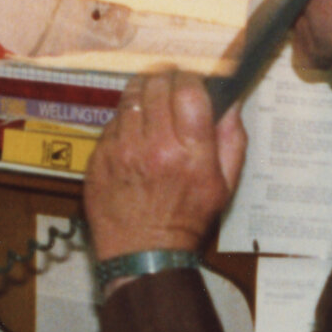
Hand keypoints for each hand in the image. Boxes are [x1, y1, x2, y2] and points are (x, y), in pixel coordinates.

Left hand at [85, 68, 246, 261]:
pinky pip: (111, 122)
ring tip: (150, 107)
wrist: (144, 253)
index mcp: (191, 152)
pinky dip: (123, 122)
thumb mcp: (225, 184)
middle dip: (166, 80)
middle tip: (170, 88)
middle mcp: (155, 146)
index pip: (188, 89)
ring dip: (142, 95)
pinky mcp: (99, 157)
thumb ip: (232, 139)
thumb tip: (231, 104)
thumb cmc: (185, 220)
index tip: (190, 82)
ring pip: (130, 97)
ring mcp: (122, 150)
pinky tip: (133, 137)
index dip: (190, 78)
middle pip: (157, 84)